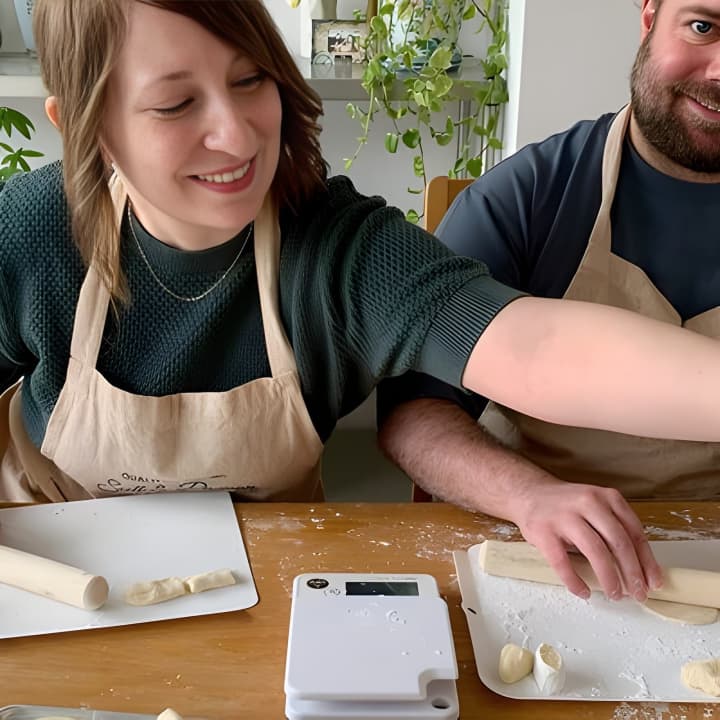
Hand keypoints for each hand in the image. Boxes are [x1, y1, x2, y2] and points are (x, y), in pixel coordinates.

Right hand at [510, 480, 663, 600]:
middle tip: (638, 593)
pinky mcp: (544, 531)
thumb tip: (640, 567)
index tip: (654, 582)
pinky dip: (575, 581)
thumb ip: (614, 528)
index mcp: (606, 498)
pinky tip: (583, 592)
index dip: (647, 560)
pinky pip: (563, 562)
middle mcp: (588, 503)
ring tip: (615, 594)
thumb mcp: (596, 506)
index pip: (634, 532)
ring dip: (609, 578)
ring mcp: (564, 516)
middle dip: (632, 573)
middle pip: (618, 542)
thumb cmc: (567, 506)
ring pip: (595, 551)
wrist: (528, 493)